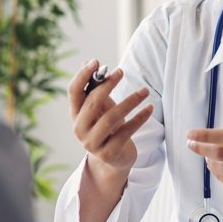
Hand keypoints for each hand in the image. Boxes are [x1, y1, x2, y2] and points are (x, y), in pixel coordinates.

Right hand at [68, 59, 152, 175]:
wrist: (115, 159)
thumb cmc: (108, 127)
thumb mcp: (101, 107)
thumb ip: (95, 88)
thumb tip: (88, 62)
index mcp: (75, 115)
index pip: (73, 92)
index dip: (82, 75)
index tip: (96, 61)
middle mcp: (79, 129)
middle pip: (92, 103)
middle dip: (107, 85)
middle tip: (121, 72)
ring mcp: (93, 144)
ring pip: (111, 118)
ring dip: (130, 101)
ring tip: (145, 91)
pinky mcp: (109, 153)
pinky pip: (126, 132)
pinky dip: (139, 118)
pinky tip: (149, 108)